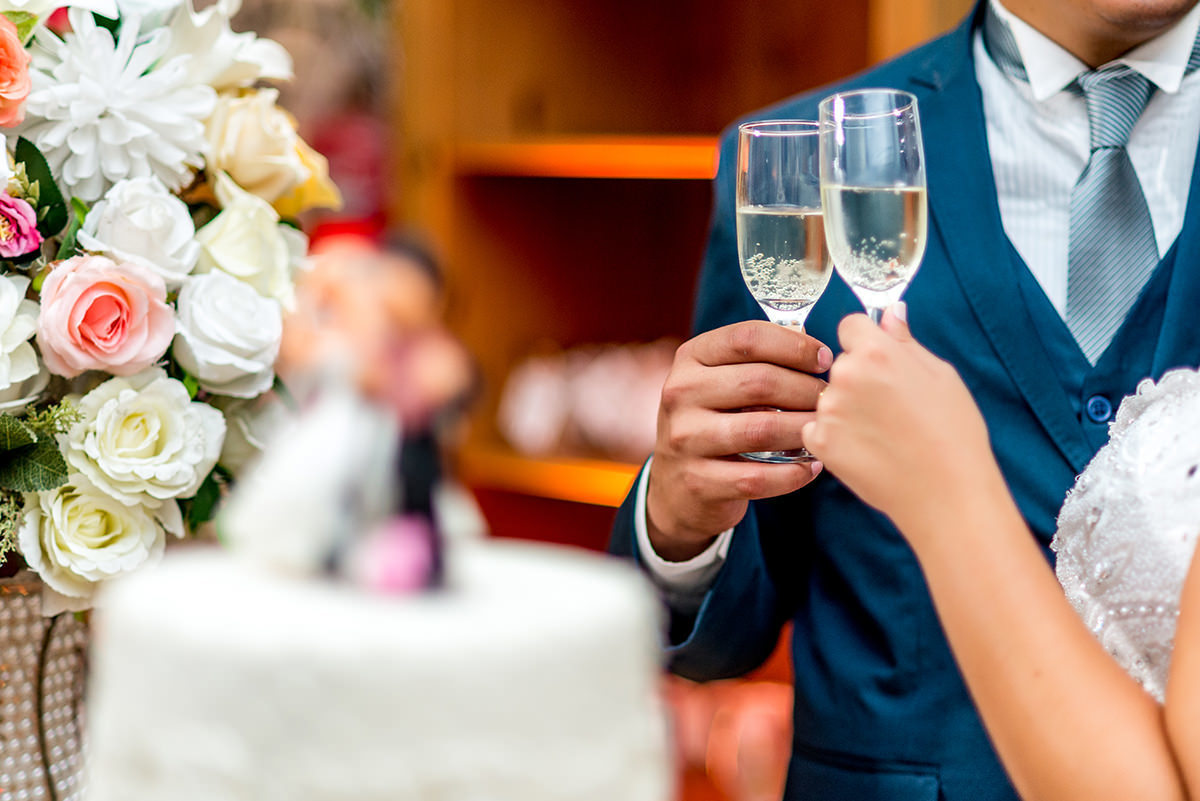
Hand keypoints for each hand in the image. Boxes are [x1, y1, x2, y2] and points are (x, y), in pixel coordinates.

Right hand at [647, 321, 830, 560]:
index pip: (746, 339)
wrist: (675, 483)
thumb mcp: (718, 381)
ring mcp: (685, 439)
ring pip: (762, 430)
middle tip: (832, 400)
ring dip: (804, 430)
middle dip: (807, 390)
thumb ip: (756, 361)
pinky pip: (758, 478)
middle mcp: (681, 394)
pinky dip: (793, 474)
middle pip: (760, 382)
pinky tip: (811, 467)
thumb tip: (813, 347)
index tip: (824, 359)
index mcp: (690, 359)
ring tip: (825, 431)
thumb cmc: (712, 421)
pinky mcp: (698, 482)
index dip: (794, 346)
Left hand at [802, 305, 998, 537]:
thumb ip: (906, 342)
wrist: (946, 494)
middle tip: (890, 408)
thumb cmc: (953, 435)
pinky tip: (866, 449)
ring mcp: (830, 410)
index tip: (879, 362)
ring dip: (847, 409)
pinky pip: (817, 428)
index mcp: (878, 352)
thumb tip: (891, 312)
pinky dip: (835, 437)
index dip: (866, 343)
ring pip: (830, 397)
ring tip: (883, 434)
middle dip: (859, 379)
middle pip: (841, 364)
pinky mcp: (820, 441)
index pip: (851, 325)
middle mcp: (846, 375)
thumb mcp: (941, 376)